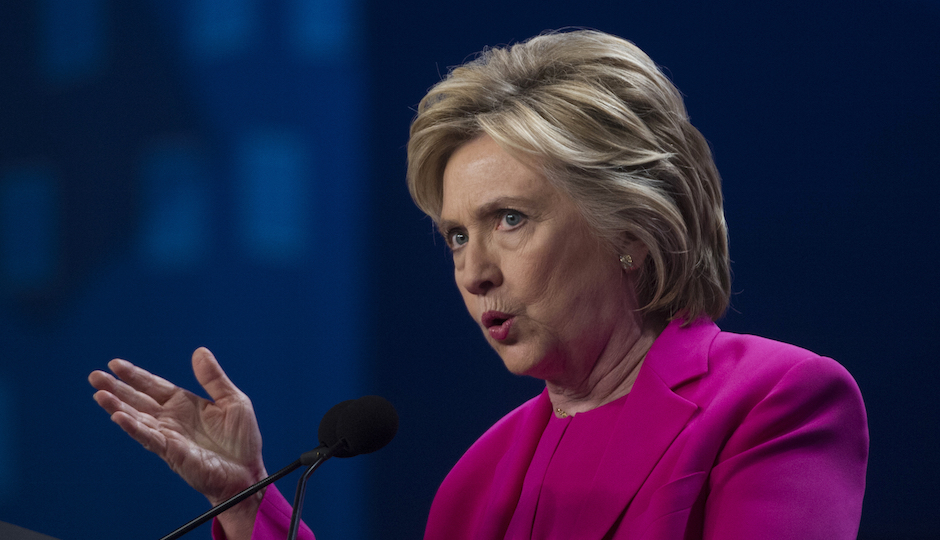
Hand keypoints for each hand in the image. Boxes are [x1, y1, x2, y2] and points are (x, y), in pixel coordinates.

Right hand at [89, 348, 265, 535]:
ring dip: (118, 407)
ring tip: (99, 394)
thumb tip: (200, 351)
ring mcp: (169, 435)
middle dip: (117, 388)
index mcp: (185, 404)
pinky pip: (149, 438)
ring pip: (137, 418)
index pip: (154, 386)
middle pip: (139, 400)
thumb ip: (213, 378)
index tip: (115, 364)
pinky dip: (134, 427)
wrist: (247, 472)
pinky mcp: (172, 452)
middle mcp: (172, 418)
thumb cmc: (241, 440)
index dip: (135, 375)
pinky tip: (118, 417)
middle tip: (95, 376)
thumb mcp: (232, 400)